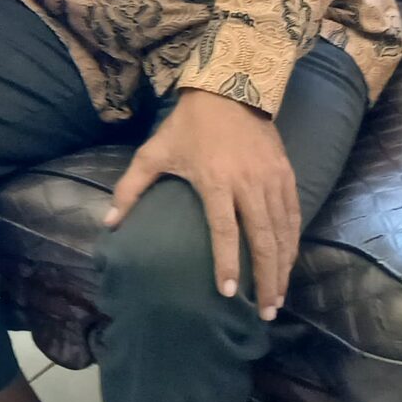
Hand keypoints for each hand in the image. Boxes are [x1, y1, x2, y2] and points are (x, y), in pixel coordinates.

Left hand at [106, 89, 300, 320]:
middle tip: (267, 312)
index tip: (229, 293)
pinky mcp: (286, 173)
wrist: (229, 88)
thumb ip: (130, 189)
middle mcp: (248, 183)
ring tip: (279, 297)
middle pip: (263, 239)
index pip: (225, 231)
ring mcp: (271, 179)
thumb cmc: (187, 125)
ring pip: (283, 231)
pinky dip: (293, 242)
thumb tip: (108, 223)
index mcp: (215, 180)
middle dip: (266, 278)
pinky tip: (290, 263)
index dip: (227, 264)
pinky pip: (294, 214)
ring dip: (283, 267)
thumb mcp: (154, 152)